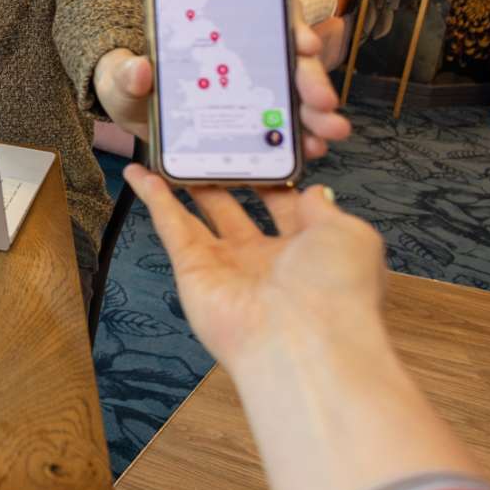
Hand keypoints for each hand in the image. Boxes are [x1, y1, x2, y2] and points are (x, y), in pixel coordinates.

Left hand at [93, 0, 352, 158]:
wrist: (130, 111)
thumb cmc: (128, 80)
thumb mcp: (120, 74)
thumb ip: (126, 72)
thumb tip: (139, 69)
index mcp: (217, 24)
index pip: (265, 7)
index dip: (290, 21)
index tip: (301, 43)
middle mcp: (245, 49)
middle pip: (289, 54)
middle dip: (311, 77)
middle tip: (323, 102)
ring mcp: (252, 82)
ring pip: (295, 89)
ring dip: (316, 110)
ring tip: (328, 132)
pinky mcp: (252, 114)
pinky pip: (283, 122)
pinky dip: (299, 135)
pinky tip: (310, 149)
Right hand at [123, 163, 386, 372]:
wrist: (305, 343)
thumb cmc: (338, 290)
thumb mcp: (351, 236)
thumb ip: (327, 210)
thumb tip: (314, 192)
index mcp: (306, 254)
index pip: (285, 208)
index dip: (272, 179)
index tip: (258, 146)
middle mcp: (264, 262)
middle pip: (236, 211)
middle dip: (224, 179)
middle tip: (209, 145)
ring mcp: (226, 267)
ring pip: (198, 217)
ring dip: (183, 186)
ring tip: (169, 153)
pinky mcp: (192, 272)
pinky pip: (171, 227)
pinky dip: (154, 198)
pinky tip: (138, 172)